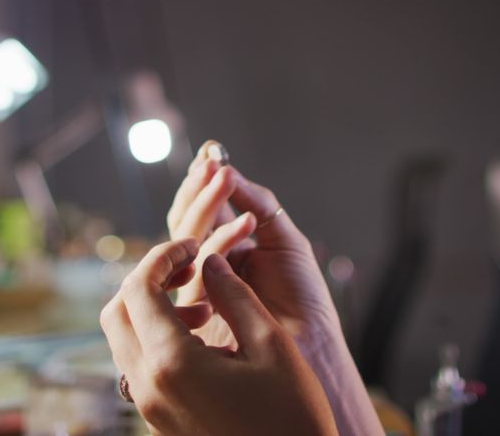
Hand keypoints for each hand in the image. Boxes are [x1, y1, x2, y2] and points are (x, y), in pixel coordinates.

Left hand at [100, 238, 336, 435]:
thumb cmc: (291, 417)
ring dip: (151, 309)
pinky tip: (202, 337)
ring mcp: (149, 407)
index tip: (194, 246)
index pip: (139, 288)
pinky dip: (157, 337)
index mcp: (171, 362)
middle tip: (190, 267)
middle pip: (116, 311)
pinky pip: (138, 364)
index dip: (163, 256)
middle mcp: (147, 386)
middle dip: (148, 279)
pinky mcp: (158, 419)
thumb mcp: (271, 345)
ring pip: (123, 339)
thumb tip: (210, 261)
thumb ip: (233, 295)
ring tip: (203, 305)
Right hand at [167, 142, 340, 353]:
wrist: (312, 344)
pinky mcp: (199, 307)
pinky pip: (201, 266)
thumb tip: (225, 168)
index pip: (201, 211)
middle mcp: (206, 267)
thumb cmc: (303, 298)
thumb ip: (257, 203)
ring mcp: (199, 287)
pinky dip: (224, 239)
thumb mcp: (284, 239)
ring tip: (227, 179)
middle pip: (187, 222)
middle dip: (199, 190)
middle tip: (212, 164)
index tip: (210, 154)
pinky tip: (248, 223)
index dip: (202, 183)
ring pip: (187, 239)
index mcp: (224, 251)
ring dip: (207, 205)